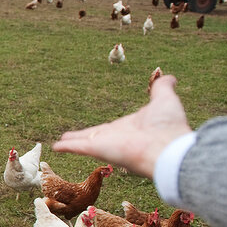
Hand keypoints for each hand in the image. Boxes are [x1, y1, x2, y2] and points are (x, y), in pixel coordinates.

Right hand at [52, 74, 192, 177]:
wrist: (168, 147)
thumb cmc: (168, 126)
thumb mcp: (165, 100)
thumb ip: (163, 88)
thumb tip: (170, 77)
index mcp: (129, 128)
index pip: (110, 129)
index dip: (101, 130)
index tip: (94, 132)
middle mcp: (115, 138)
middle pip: (93, 137)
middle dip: (81, 138)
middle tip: (68, 138)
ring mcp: (105, 145)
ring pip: (83, 143)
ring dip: (71, 143)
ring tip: (58, 144)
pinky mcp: (97, 149)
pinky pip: (78, 147)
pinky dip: (66, 147)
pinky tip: (55, 147)